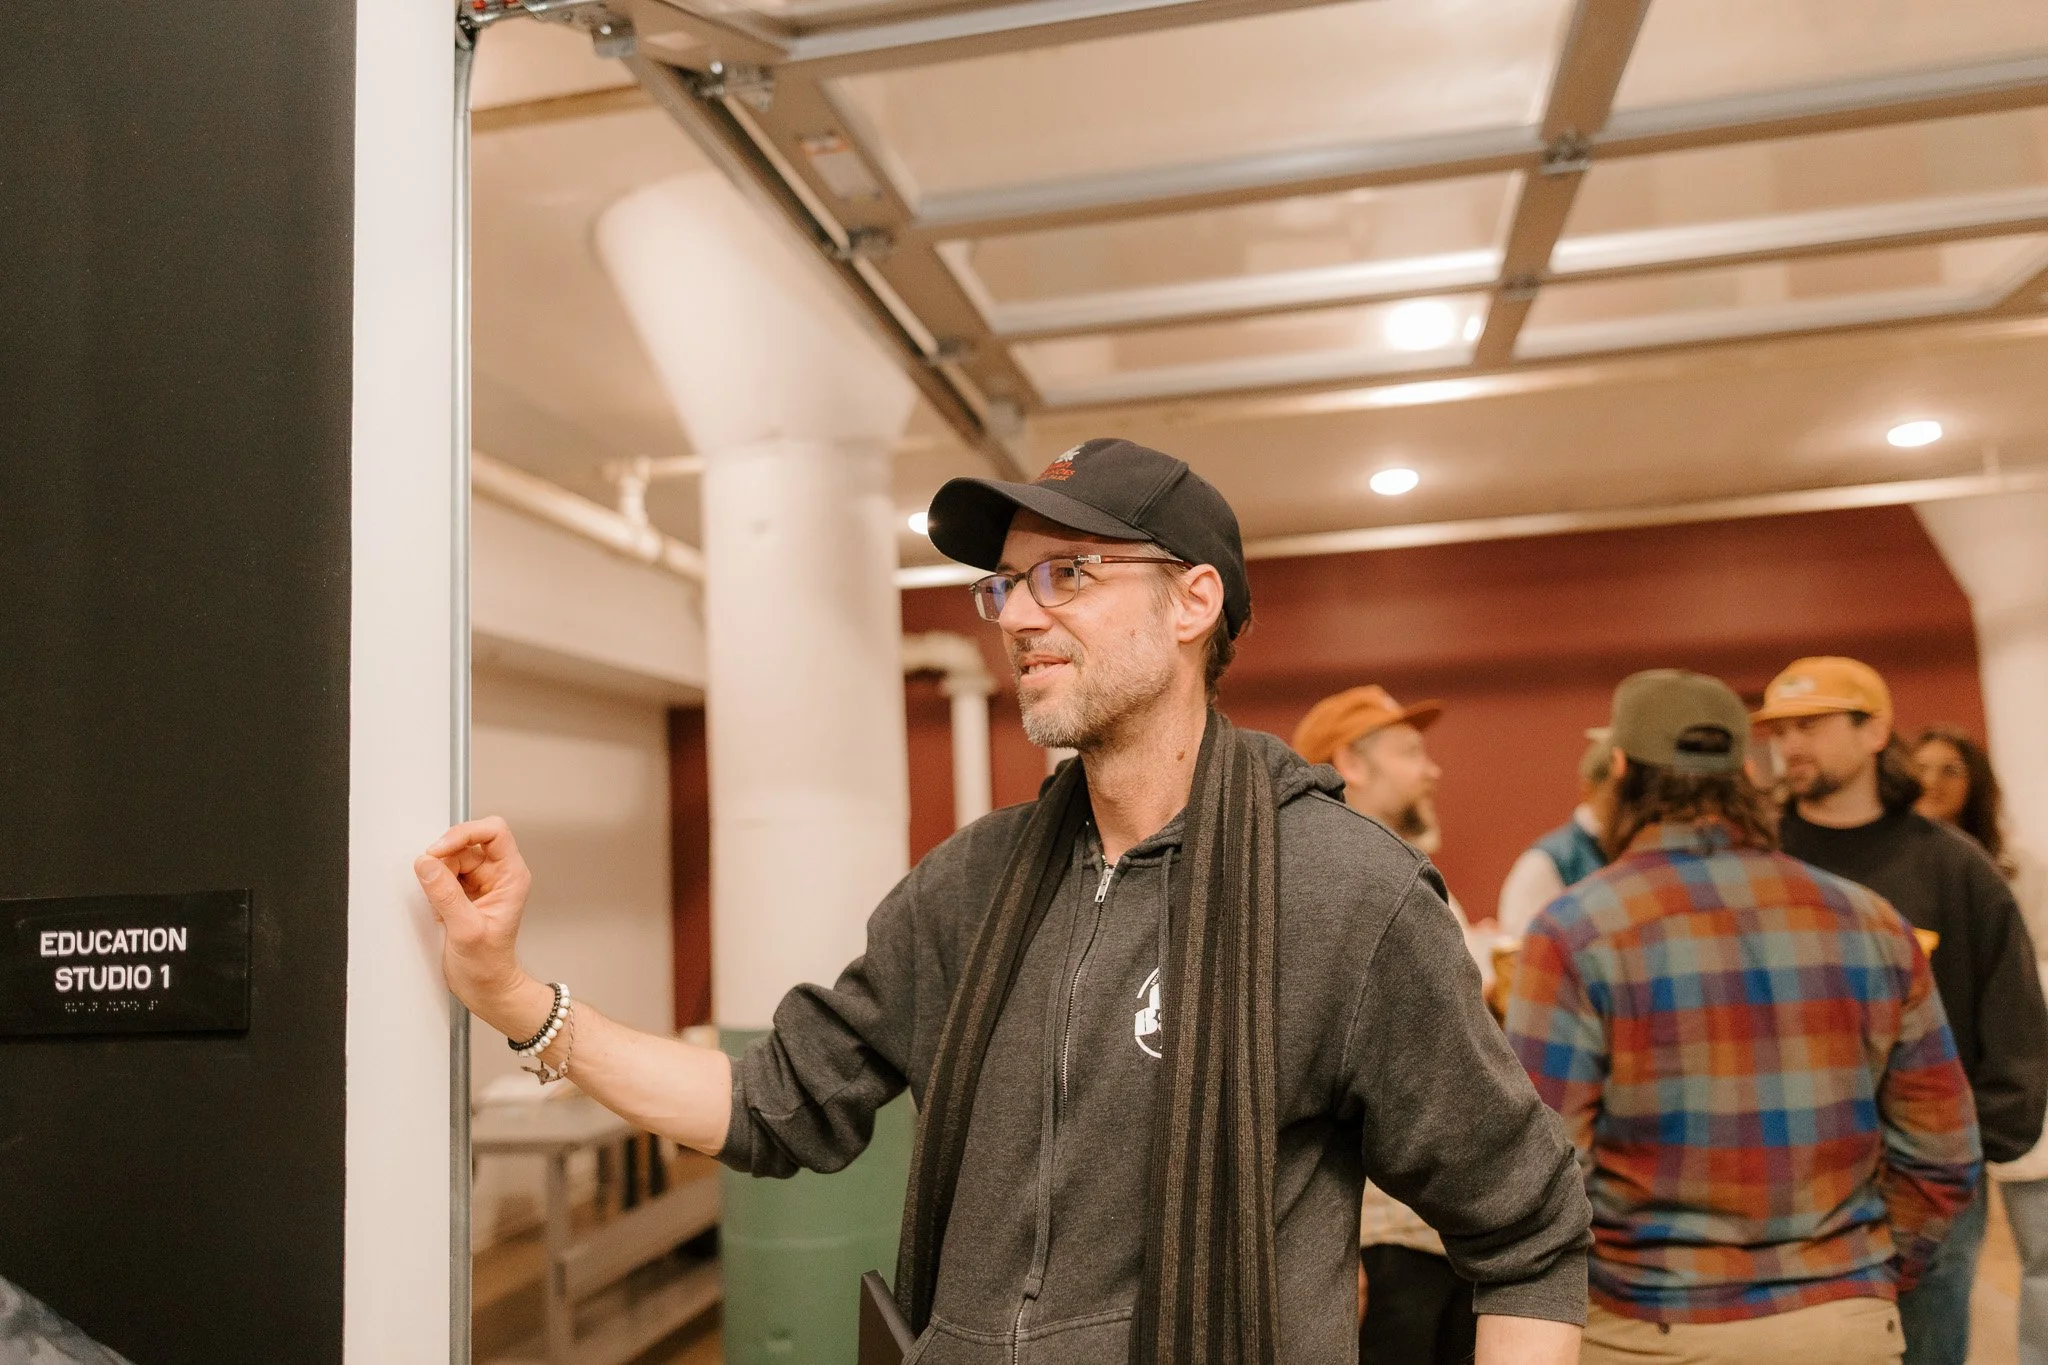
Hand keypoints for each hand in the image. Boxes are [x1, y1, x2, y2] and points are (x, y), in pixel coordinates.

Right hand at [415, 816, 534, 1019]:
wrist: (487, 987)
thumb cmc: (489, 965)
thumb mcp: (465, 930)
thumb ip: (445, 895)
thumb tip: (426, 863)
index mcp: (511, 876)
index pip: (494, 832)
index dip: (464, 833)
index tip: (438, 850)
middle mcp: (499, 875)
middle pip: (466, 844)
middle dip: (444, 859)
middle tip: (431, 882)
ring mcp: (481, 883)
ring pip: (452, 859)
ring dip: (438, 875)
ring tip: (438, 904)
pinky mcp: (465, 893)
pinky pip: (444, 875)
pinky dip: (434, 886)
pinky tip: (438, 909)